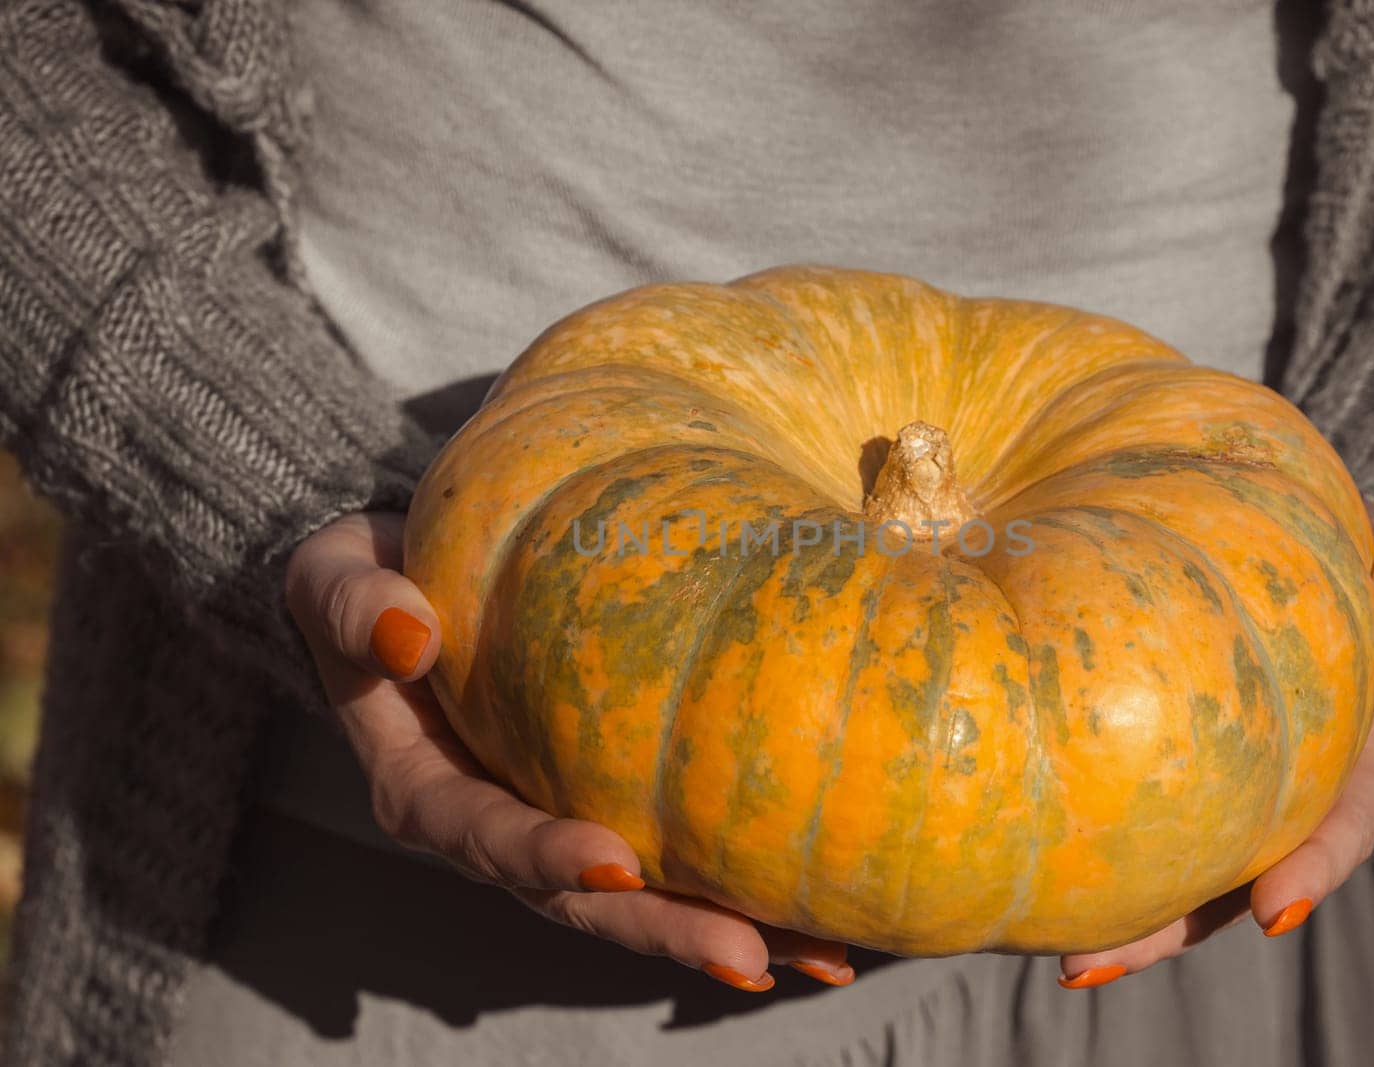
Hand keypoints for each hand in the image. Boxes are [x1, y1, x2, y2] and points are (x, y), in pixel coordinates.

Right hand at [285, 512, 852, 991]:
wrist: (408, 585)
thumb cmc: (370, 578)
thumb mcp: (333, 577)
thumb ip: (351, 606)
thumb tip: (408, 636)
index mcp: (426, 788)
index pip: (485, 835)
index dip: (546, 857)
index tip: (616, 864)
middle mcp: (496, 827)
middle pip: (579, 897)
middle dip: (661, 930)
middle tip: (746, 954)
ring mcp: (555, 824)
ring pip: (639, 897)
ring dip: (721, 930)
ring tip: (817, 957)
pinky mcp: (605, 802)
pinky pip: (673, 853)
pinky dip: (741, 890)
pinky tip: (821, 919)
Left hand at [1055, 502, 1373, 988]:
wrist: (1308, 555)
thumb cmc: (1367, 557)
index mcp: (1366, 758)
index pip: (1344, 822)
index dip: (1313, 869)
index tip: (1272, 908)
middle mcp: (1295, 799)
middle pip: (1240, 884)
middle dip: (1176, 931)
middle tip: (1101, 963)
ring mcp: (1233, 798)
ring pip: (1181, 876)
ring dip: (1124, 926)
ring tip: (1064, 961)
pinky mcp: (1173, 772)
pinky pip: (1136, 818)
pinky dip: (1091, 855)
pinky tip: (1028, 880)